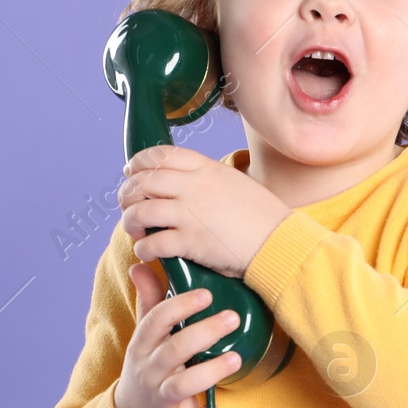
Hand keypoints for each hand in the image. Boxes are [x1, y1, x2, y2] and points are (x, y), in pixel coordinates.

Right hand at [113, 263, 245, 407]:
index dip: (180, 305)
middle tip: (233, 317)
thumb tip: (141, 264)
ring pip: (181, 385)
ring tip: (236, 358)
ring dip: (209, 372)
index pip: (156, 320)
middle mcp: (150, 368)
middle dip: (204, 333)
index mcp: (144, 344)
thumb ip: (149, 300)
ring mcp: (160, 396)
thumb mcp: (145, 333)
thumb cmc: (149, 363)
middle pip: (174, 350)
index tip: (206, 293)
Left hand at [118, 144, 291, 278]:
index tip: (131, 171)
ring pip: (140, 210)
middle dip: (128, 193)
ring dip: (130, 221)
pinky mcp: (190, 241)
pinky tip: (147, 252)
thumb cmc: (262, 216)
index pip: (161, 155)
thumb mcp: (235, 183)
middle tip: (128, 204)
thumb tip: (183, 185)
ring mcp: (191, 213)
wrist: (280, 241)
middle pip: (143, 180)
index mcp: (207, 169)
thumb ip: (208, 179)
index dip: (139, 162)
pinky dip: (143, 248)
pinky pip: (152, 242)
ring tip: (136, 230)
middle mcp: (195, 186)